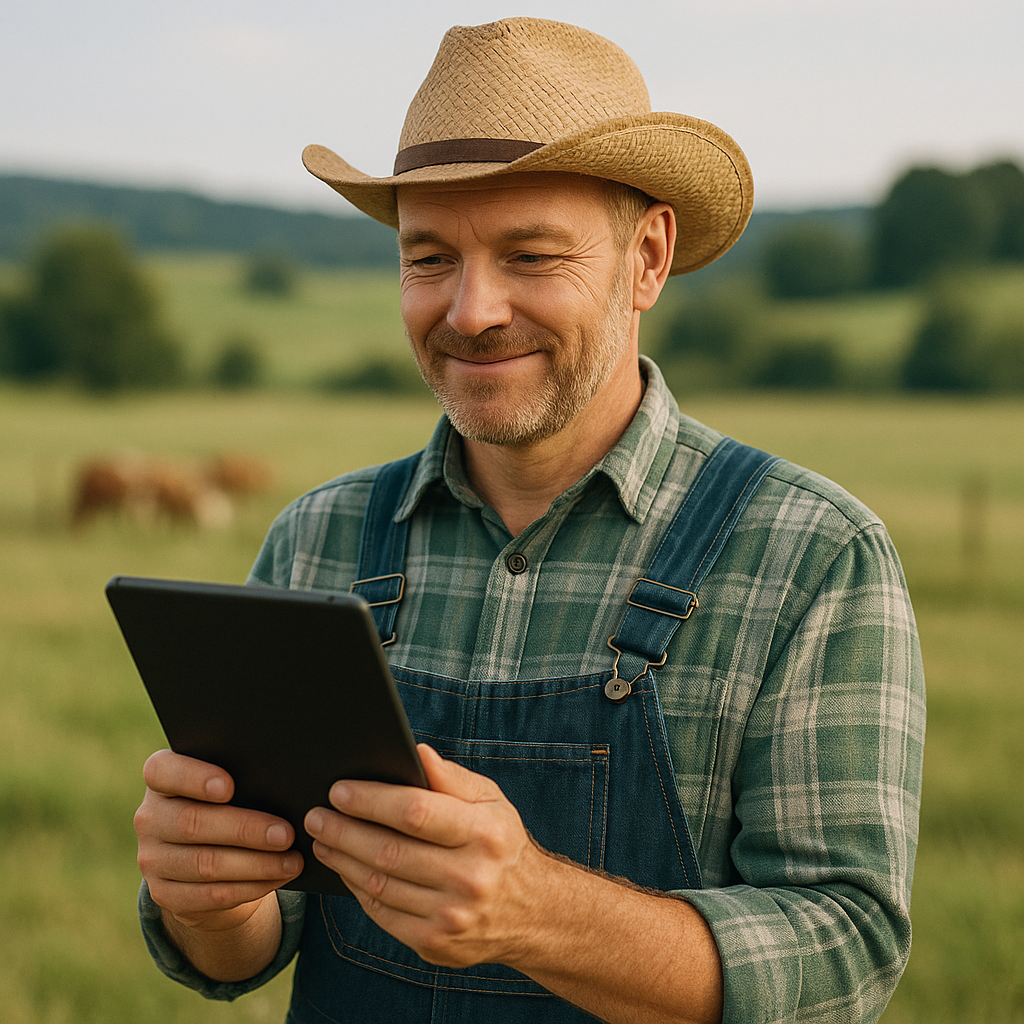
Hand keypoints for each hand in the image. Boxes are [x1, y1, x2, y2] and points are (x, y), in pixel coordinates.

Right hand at [134, 749, 303, 932]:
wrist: (207, 853)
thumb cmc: (229, 802)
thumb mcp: (230, 784)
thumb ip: (242, 776)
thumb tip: (282, 783)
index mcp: (161, 778)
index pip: (162, 770)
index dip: (194, 778)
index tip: (230, 786)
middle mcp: (149, 817)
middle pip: (192, 822)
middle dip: (245, 830)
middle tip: (286, 834)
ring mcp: (152, 858)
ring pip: (204, 864)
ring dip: (256, 865)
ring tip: (292, 861)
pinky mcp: (163, 894)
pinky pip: (209, 894)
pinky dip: (249, 887)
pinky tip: (277, 879)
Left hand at [304, 743, 550, 968]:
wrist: (532, 912)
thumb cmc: (500, 844)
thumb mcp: (490, 802)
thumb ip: (451, 778)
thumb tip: (415, 753)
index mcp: (484, 834)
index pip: (416, 813)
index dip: (371, 800)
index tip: (339, 790)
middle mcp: (469, 878)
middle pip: (389, 852)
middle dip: (344, 830)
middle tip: (315, 816)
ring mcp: (451, 916)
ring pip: (379, 884)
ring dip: (343, 860)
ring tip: (322, 839)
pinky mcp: (435, 944)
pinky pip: (382, 913)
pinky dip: (357, 889)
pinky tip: (345, 868)